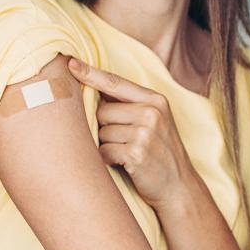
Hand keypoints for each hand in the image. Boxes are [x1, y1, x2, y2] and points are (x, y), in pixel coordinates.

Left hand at [67, 58, 202, 208]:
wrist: (179, 187)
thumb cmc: (161, 152)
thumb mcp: (155, 121)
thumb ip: (131, 105)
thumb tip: (93, 87)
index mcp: (155, 100)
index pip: (115, 82)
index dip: (90, 73)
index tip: (70, 63)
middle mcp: (151, 112)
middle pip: (103, 110)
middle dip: (105, 126)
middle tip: (123, 140)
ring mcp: (144, 132)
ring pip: (101, 131)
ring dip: (106, 144)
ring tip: (126, 153)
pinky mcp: (136, 153)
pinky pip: (103, 150)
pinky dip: (107, 159)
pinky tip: (123, 164)